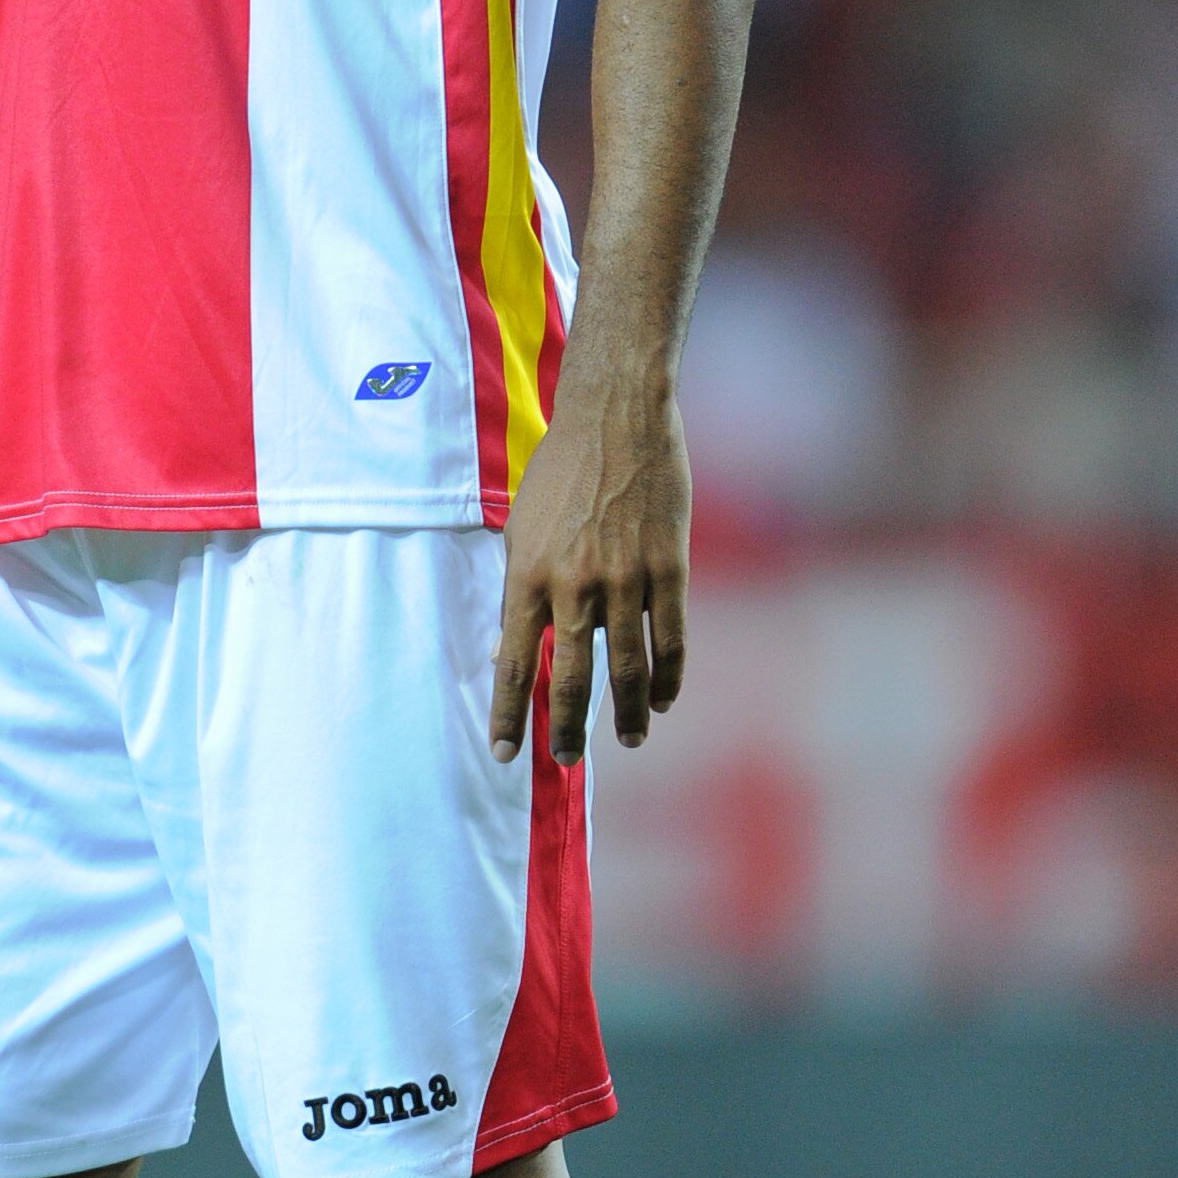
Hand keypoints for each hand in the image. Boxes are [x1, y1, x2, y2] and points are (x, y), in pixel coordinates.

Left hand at [489, 379, 690, 763]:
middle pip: (571, 677)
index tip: (507, 753)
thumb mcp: (521, 525)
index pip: (513, 662)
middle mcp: (573, 585)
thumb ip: (521, 586)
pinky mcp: (668, 569)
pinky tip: (665, 699)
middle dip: (566, 728)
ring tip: (629, 739)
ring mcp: (624, 579)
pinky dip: (669, 676)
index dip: (509, 713)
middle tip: (566, 760)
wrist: (616, 417)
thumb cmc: (561, 469)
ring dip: (628, 712)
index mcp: (528, 575)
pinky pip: (670, 638)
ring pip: (627, 667)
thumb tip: (516, 644)